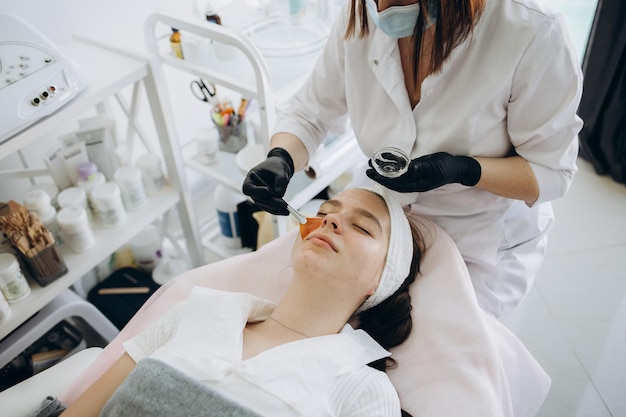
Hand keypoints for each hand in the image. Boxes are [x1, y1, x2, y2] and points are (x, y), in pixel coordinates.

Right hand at [242, 147, 293, 214]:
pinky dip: (278, 210)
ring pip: (265, 206)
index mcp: (250, 179)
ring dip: (275, 209)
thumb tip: (280, 195)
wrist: (279, 168)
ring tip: (287, 210)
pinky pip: (270, 208)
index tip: (268, 190)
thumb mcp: (280, 170)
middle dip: (271, 203)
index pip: (248, 188)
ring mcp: (259, 197)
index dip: (257, 191)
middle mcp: (253, 190)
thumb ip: (280, 181)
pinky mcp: (266, 201)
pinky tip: (286, 212)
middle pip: (258, 200)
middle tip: (283, 204)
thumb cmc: (276, 166)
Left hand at [366, 152, 480, 192]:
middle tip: (367, 166)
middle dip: (379, 174)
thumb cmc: (446, 167)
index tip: (370, 172)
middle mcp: (413, 182)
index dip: (381, 178)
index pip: (394, 183)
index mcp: (416, 184)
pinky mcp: (416, 170)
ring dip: (384, 169)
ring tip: (372, 161)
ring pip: (395, 175)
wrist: (457, 167)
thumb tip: (407, 168)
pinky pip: (401, 169)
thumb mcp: (433, 166)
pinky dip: (392, 165)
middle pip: (392, 180)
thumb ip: (420, 167)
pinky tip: (385, 159)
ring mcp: (414, 177)